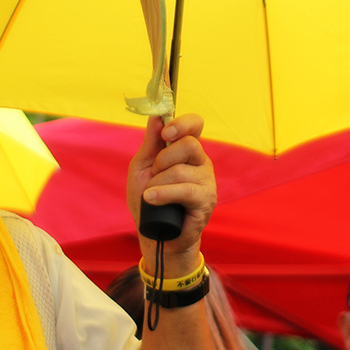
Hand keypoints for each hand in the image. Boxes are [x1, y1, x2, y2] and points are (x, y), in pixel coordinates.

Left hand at [127, 114, 215, 275]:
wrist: (154, 233)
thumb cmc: (148, 199)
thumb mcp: (143, 167)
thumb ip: (151, 142)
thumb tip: (156, 116)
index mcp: (187, 150)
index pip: (195, 124)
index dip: (182, 123)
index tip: (165, 133)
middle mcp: (201, 162)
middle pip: (189, 144)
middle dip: (163, 159)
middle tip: (154, 174)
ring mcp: (206, 182)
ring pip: (181, 170)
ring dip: (157, 183)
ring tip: (151, 195)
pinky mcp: (206, 202)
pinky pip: (185, 191)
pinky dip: (163, 194)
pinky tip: (151, 198)